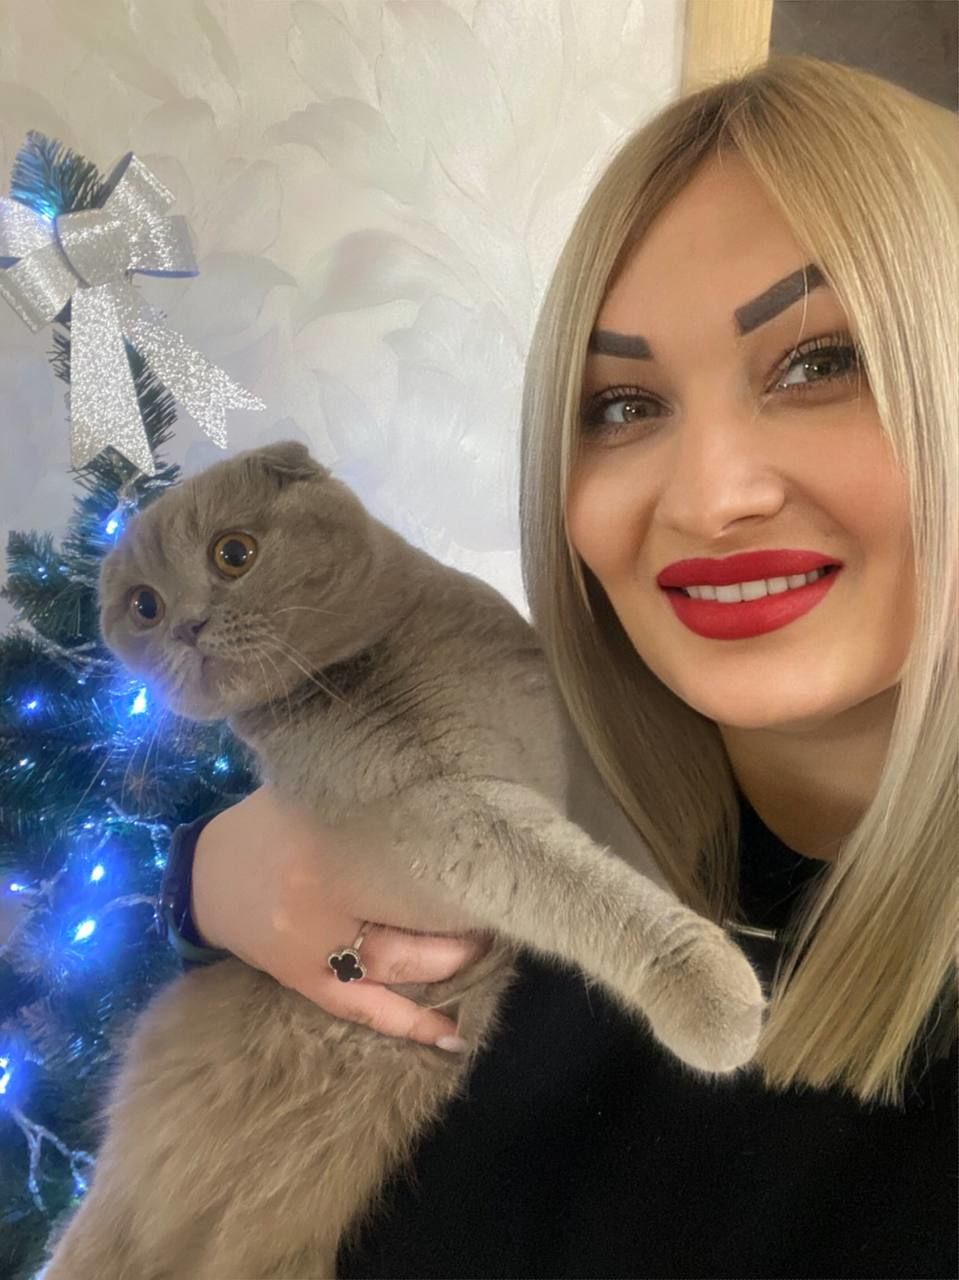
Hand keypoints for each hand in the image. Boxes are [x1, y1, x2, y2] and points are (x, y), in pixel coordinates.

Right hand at [190, 786, 485, 1050]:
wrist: (200, 876)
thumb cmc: (265, 827)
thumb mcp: (310, 795)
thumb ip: (367, 803)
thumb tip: (442, 796)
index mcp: (322, 848)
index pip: (403, 865)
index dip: (451, 873)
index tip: (490, 867)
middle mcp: (316, 904)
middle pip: (404, 915)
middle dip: (457, 919)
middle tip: (496, 908)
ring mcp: (309, 951)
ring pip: (391, 966)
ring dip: (446, 965)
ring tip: (488, 955)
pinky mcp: (302, 982)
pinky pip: (362, 1009)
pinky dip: (409, 1023)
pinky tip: (454, 1035)